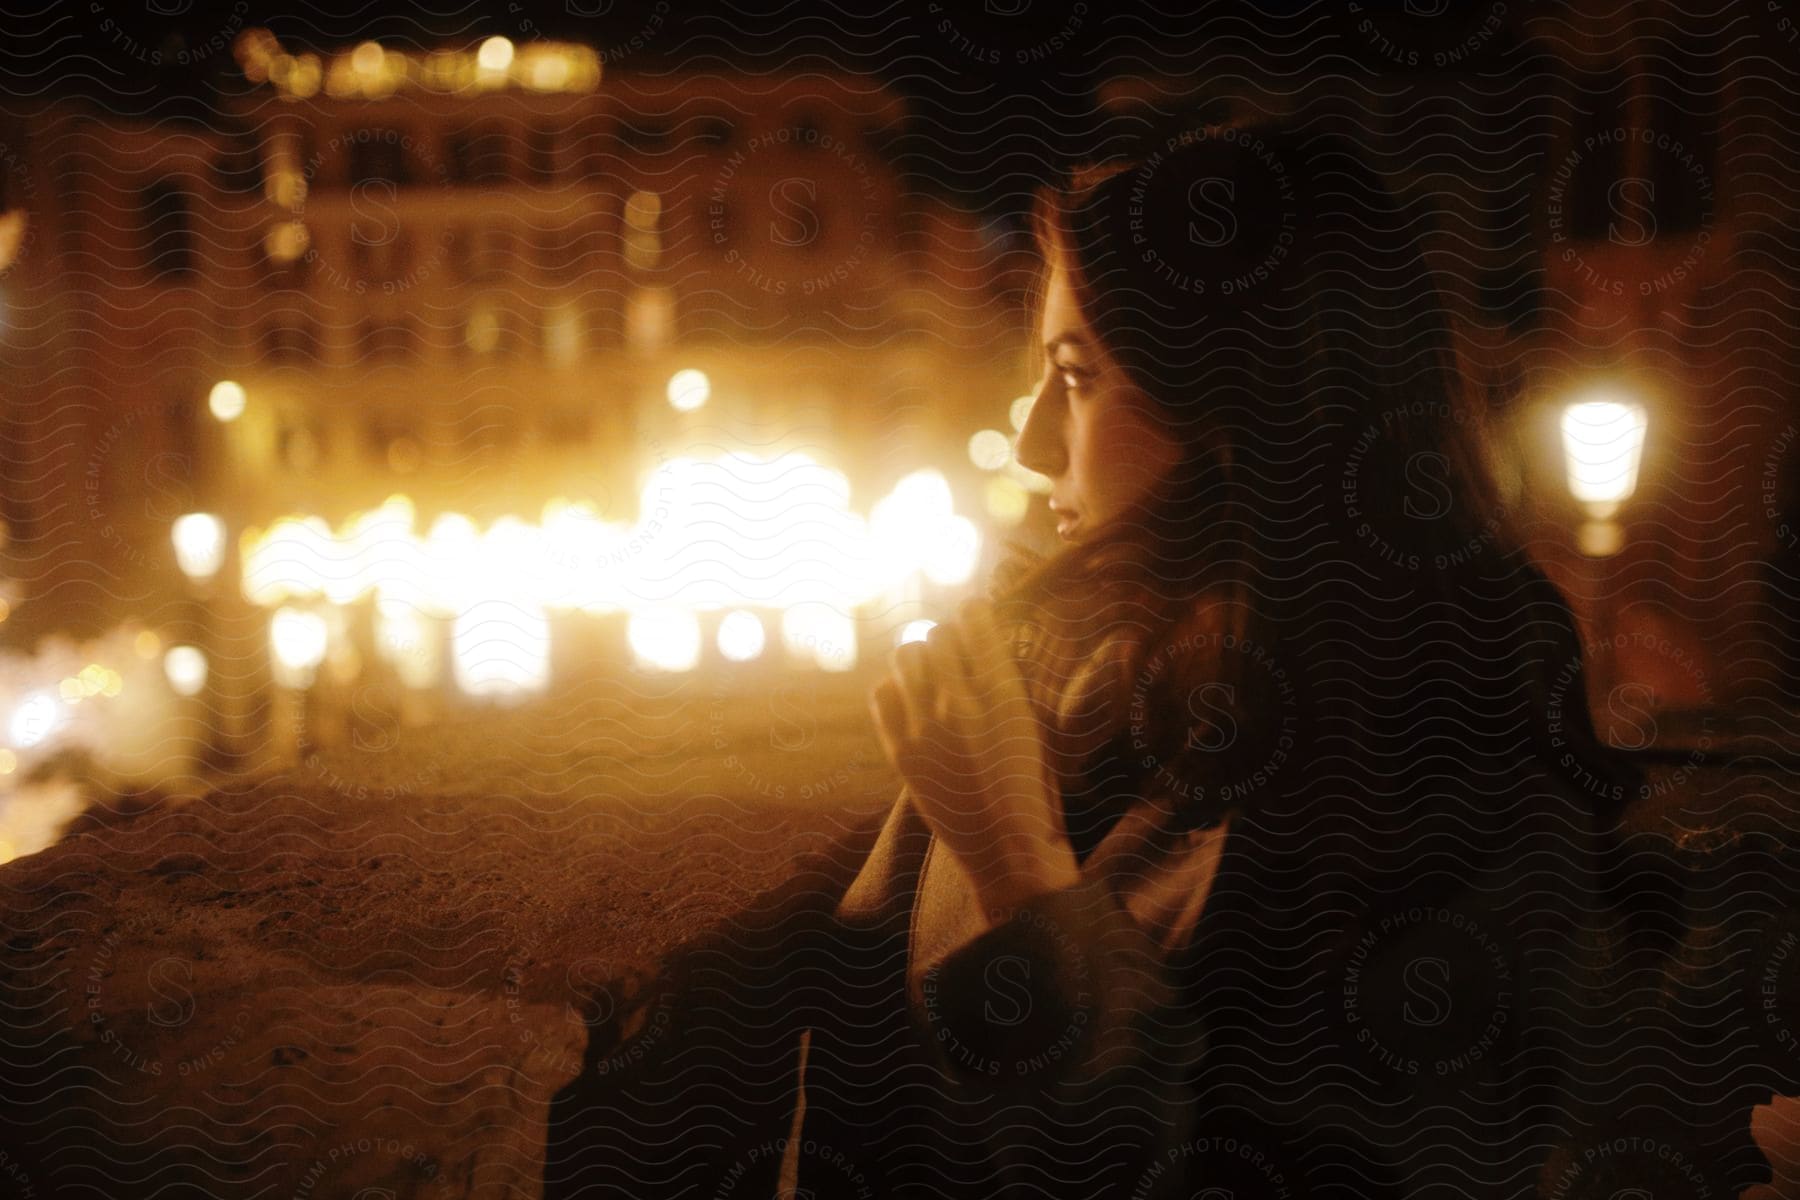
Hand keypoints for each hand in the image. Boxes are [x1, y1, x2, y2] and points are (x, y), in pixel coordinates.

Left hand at [869, 597, 1081, 923]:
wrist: (1008, 850)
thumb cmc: (1034, 787)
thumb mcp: (1035, 723)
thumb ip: (1006, 680)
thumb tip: (979, 641)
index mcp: (1004, 693)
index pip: (974, 618)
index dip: (975, 615)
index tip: (977, 621)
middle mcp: (960, 703)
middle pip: (936, 634)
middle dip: (947, 639)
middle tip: (956, 655)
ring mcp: (925, 727)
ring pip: (905, 656)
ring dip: (920, 659)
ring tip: (933, 676)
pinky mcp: (901, 752)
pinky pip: (882, 693)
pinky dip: (896, 690)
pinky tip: (913, 703)